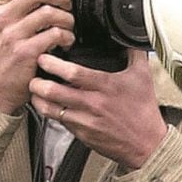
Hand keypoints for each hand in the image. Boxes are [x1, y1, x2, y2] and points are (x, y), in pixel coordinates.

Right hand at [0, 0, 73, 113]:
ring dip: (68, 19)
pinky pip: (56, 35)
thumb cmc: (6, 56)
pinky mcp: (26, 52)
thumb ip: (19, 9)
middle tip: (69, 5)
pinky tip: (67, 42)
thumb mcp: (4, 28)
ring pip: (51, 13)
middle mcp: (3, 19)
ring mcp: (13, 35)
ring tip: (68, 28)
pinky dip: (68, 37)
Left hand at [29, 48, 168, 168]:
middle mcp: (94, 104)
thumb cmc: (144, 112)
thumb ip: (134, 54)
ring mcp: (86, 121)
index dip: (53, 64)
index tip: (45, 57)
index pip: (73, 73)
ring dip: (38, 99)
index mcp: (107, 87)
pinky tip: (50, 106)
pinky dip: (52, 113)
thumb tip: (131, 37)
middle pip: (54, 91)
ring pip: (51, 109)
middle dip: (37, 82)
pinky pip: (60, 122)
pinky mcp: (82, 135)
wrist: (148, 144)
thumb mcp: (143, 78)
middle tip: (33, 75)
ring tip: (35, 91)